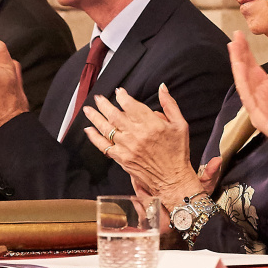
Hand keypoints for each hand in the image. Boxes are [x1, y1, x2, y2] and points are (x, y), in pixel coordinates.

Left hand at [82, 86, 203, 200]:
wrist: (172, 179)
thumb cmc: (178, 152)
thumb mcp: (180, 125)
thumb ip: (169, 104)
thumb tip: (162, 87)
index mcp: (151, 124)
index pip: (130, 105)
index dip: (122, 96)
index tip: (119, 92)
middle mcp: (136, 135)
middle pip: (115, 115)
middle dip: (104, 104)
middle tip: (98, 97)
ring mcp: (127, 147)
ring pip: (106, 129)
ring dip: (95, 117)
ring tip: (87, 109)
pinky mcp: (122, 159)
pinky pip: (104, 146)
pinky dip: (94, 137)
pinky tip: (88, 130)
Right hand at [227, 33, 267, 192]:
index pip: (254, 68)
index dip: (247, 53)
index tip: (241, 36)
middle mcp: (261, 97)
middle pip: (246, 73)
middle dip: (239, 55)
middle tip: (234, 37)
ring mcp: (258, 108)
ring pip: (244, 84)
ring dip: (238, 67)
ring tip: (233, 50)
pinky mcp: (259, 118)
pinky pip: (249, 100)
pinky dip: (243, 84)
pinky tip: (240, 70)